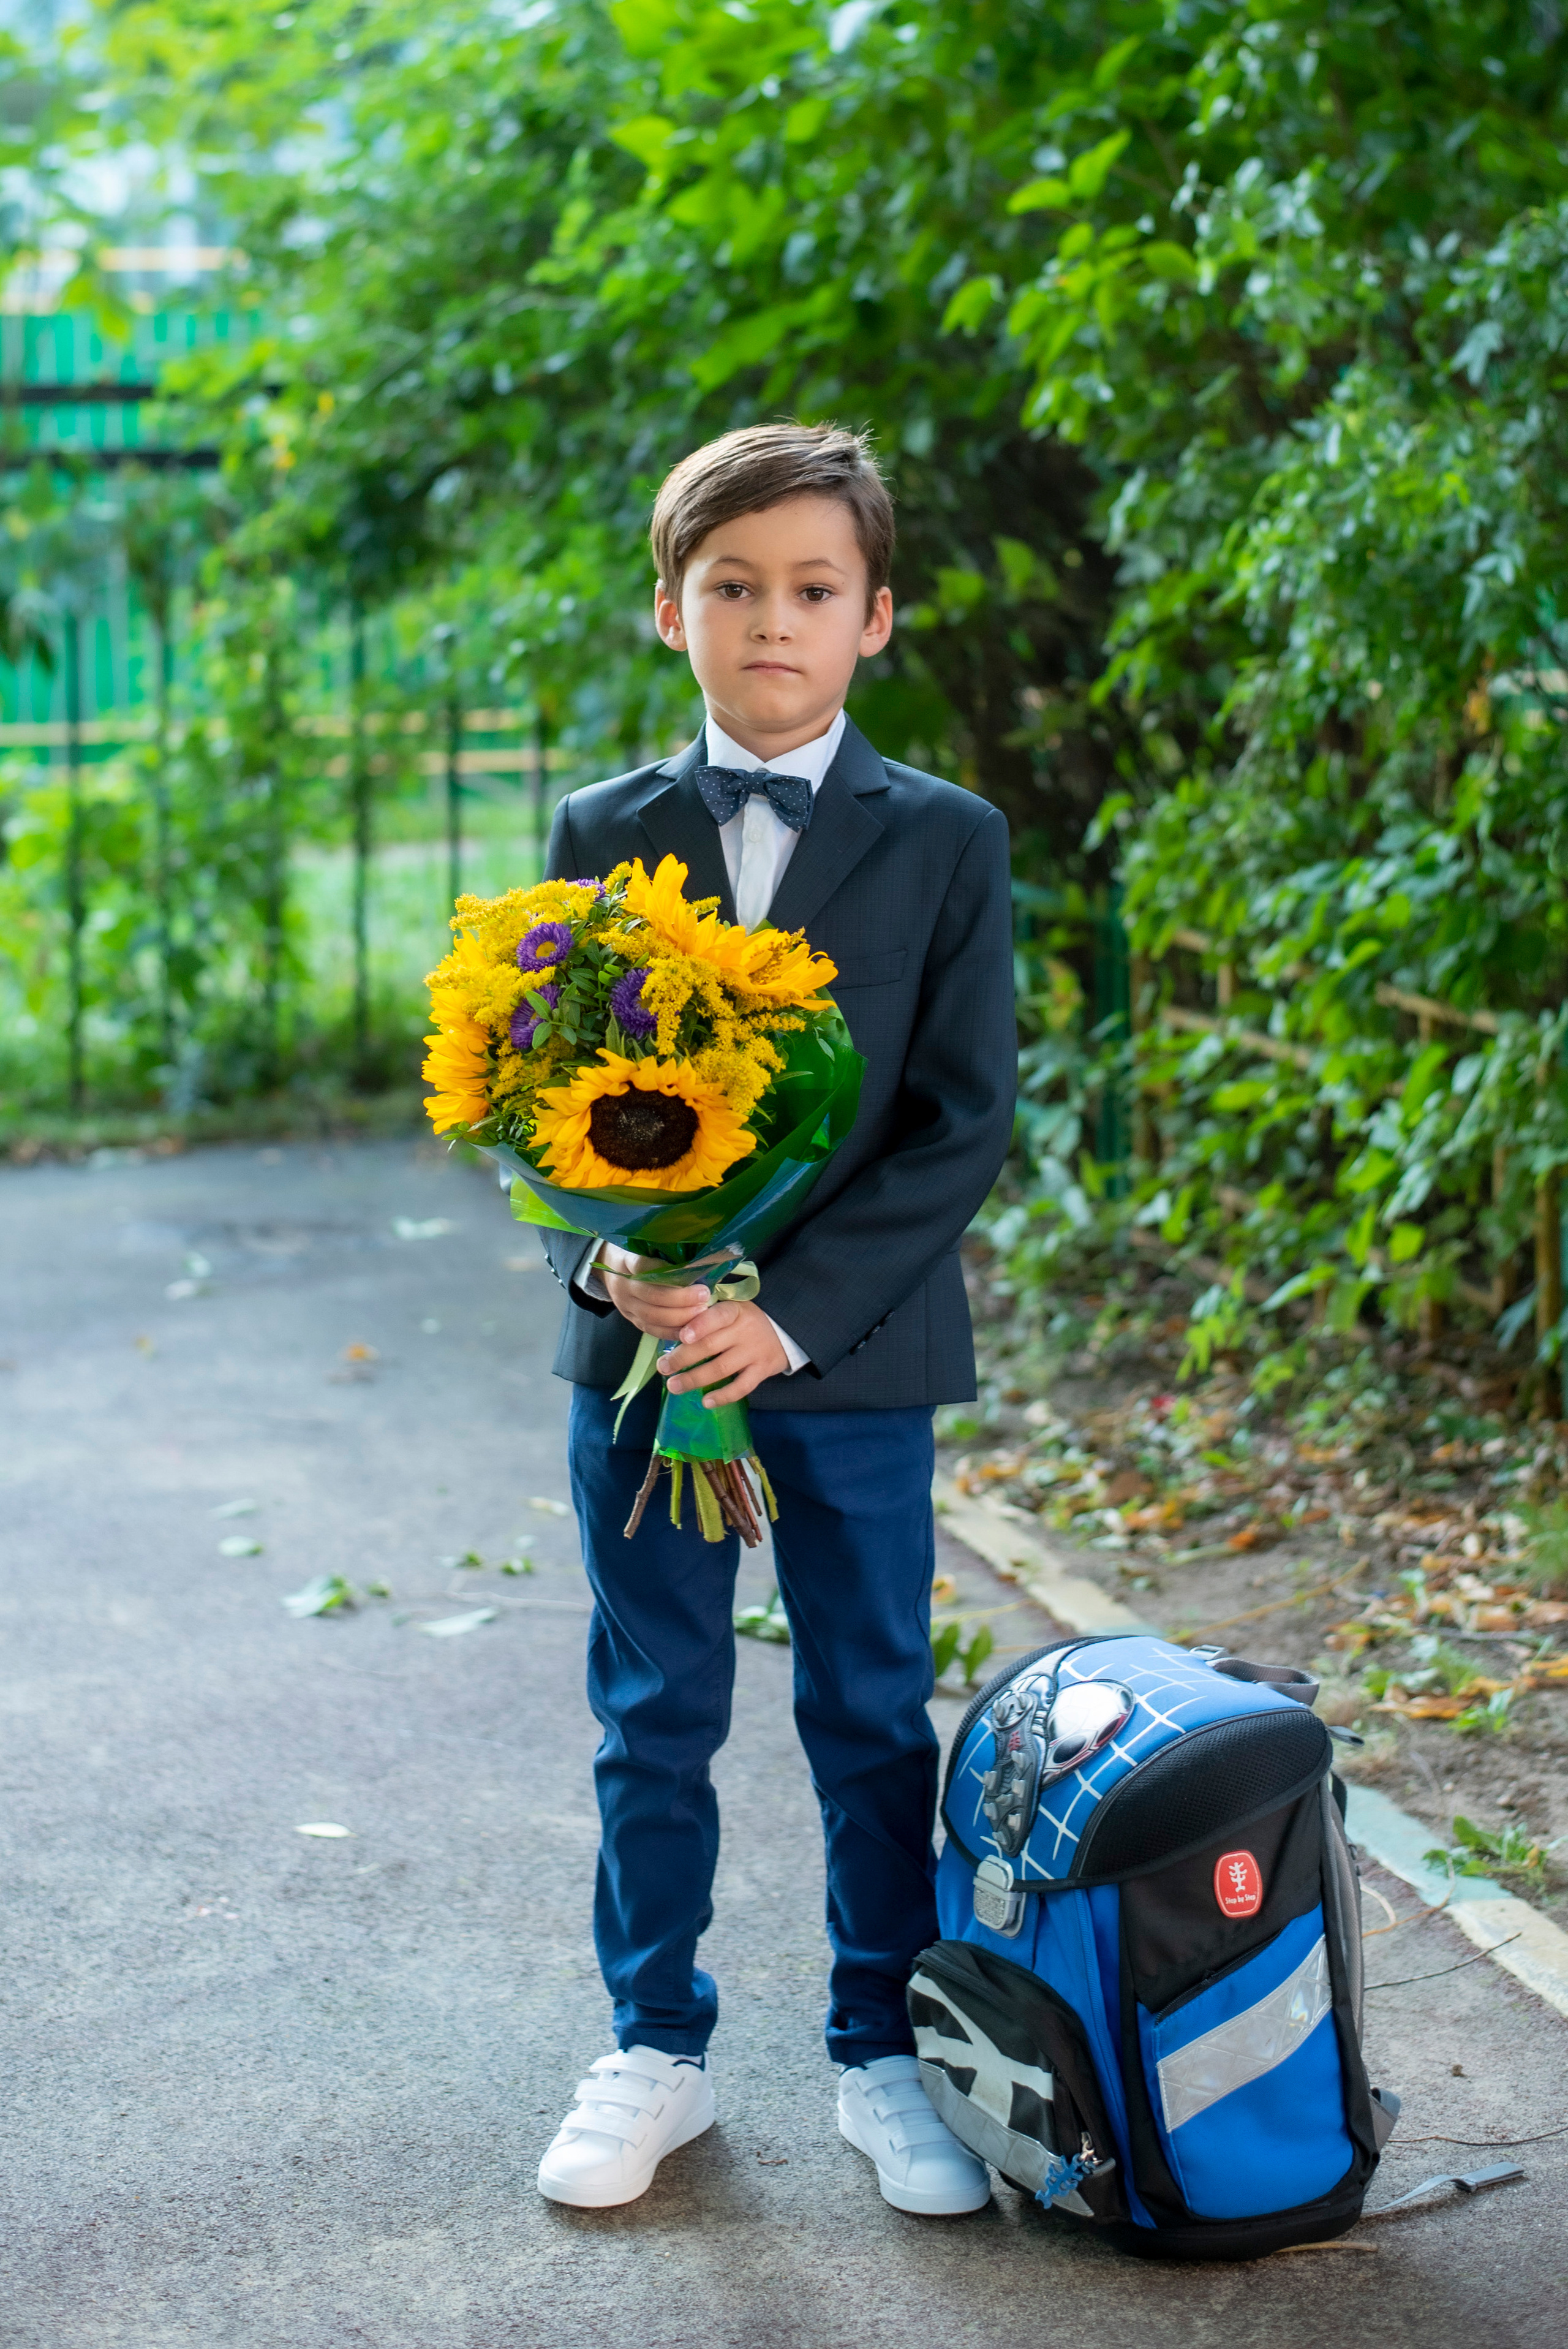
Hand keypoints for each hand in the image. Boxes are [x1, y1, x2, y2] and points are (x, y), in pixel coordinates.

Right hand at [600, 1246, 710, 1338]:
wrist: (606, 1266)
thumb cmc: (634, 1252)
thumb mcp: (642, 1244)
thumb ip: (663, 1252)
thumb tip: (696, 1261)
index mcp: (625, 1262)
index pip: (644, 1266)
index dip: (669, 1273)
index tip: (694, 1274)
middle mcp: (623, 1285)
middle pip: (652, 1296)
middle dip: (681, 1299)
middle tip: (704, 1296)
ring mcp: (625, 1305)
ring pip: (652, 1316)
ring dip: (679, 1317)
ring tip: (701, 1312)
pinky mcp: (630, 1319)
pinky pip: (650, 1329)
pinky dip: (671, 1332)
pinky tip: (688, 1329)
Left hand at [658, 1298, 787, 1407]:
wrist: (784, 1330)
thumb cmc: (744, 1320)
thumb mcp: (730, 1308)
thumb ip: (707, 1316)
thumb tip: (671, 1331)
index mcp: (735, 1310)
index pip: (717, 1316)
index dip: (699, 1326)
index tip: (681, 1337)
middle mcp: (745, 1330)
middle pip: (711, 1345)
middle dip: (683, 1358)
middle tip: (663, 1367)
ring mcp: (754, 1352)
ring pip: (721, 1368)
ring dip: (694, 1379)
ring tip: (673, 1386)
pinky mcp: (762, 1371)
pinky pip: (741, 1387)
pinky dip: (723, 1396)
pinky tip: (706, 1402)